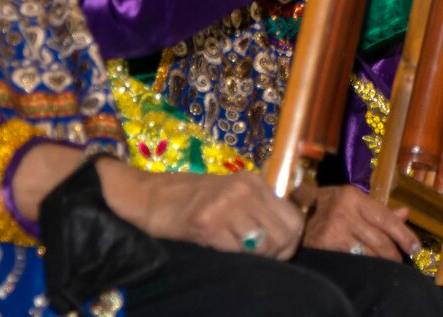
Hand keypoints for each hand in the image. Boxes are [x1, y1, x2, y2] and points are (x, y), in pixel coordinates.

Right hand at [99, 165, 302, 259]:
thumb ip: (258, 210)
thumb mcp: (232, 194)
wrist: (149, 195)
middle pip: (282, 236)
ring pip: (260, 246)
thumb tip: (284, 240)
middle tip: (253, 258)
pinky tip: (212, 246)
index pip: (294, 220)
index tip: (274, 253)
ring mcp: (227, 204)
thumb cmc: (192, 199)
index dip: (288, 243)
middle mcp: (246, 190)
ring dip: (248, 256)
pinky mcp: (207, 222)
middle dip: (272, 254)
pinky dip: (226, 256)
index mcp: (256, 183)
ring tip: (230, 249)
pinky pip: (232, 251)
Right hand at [300, 183, 417, 259]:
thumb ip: (378, 210)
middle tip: (401, 262)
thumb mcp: (352, 202)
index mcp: (354, 196)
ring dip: (381, 262)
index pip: (386, 218)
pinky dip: (363, 265)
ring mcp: (334, 229)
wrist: (293, 218)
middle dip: (394, 254)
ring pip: (368, 252)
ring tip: (387, 266)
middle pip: (380, 239)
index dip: (404, 235)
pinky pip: (352, 259)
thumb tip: (405, 214)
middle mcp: (345, 211)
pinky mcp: (325, 245)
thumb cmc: (326, 208)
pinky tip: (368, 268)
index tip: (415, 248)